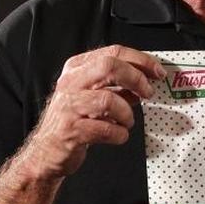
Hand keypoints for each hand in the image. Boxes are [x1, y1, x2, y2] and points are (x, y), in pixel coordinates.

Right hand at [23, 45, 164, 178]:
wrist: (47, 151)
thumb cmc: (72, 121)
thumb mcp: (93, 96)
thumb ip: (116, 86)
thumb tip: (145, 80)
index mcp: (77, 68)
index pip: (113, 52)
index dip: (140, 60)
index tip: (157, 71)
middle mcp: (71, 83)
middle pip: (110, 67)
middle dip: (136, 79)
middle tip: (148, 93)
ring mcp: (70, 106)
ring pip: (109, 100)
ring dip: (127, 113)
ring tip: (126, 122)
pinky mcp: (72, 130)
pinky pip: (106, 129)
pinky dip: (119, 134)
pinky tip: (117, 135)